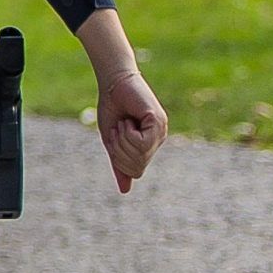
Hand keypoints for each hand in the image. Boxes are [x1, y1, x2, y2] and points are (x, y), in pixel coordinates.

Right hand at [95, 62, 168, 190]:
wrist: (113, 83)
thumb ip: (118, 163)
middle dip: (119, 150)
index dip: (119, 161)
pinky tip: (129, 120)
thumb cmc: (112, 108)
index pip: (136, 171)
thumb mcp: (112, 141)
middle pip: (137, 166)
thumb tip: (125, 190)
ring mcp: (160, 131)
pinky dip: (128, 134)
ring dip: (123, 140)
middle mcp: (158, 139)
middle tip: (118, 130)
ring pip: (139, 154)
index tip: (114, 138)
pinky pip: (141, 142)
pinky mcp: (158, 122)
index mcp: (148, 145)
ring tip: (123, 124)